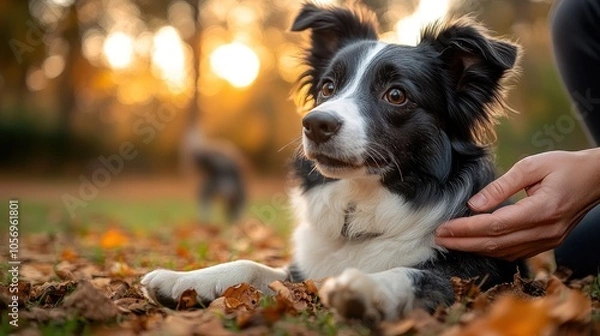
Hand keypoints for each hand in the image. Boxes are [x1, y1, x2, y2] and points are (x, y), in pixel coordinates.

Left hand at [435, 149, 599, 259]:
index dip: (465, 229)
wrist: (597, 179)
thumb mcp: (531, 166)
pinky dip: (492, 250)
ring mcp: (548, 240)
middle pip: (496, 244)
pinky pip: (514, 252)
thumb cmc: (564, 166)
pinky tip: (475, 245)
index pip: (494, 225)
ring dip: (475, 249)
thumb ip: (500, 186)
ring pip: (504, 252)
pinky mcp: (548, 243)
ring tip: (450, 242)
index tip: (443, 228)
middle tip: (438, 239)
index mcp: (541, 210)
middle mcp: (545, 231)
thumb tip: (473, 205)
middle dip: (463, 243)